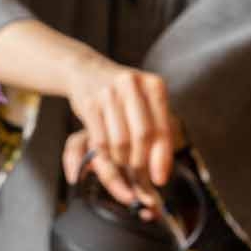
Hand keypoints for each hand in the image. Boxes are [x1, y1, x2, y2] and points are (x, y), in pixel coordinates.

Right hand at [64, 60, 180, 206]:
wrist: (86, 70)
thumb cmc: (124, 94)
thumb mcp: (146, 103)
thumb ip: (157, 132)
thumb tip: (160, 172)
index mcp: (154, 86)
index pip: (163, 128)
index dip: (162, 158)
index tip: (160, 179)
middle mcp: (133, 86)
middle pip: (143, 137)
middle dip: (141, 163)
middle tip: (140, 178)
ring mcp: (109, 93)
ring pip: (120, 141)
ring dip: (122, 160)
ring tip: (124, 164)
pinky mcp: (89, 103)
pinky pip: (100, 141)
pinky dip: (106, 155)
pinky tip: (109, 156)